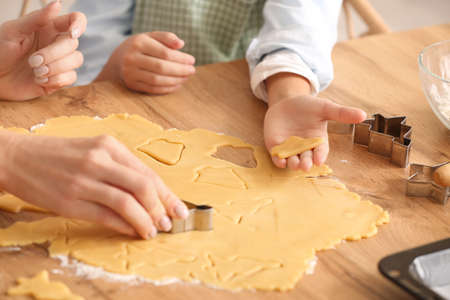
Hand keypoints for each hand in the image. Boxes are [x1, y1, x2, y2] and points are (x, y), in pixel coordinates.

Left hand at [0, 1, 85, 100]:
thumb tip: (57, 3)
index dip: (79, 25)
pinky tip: (39, 80)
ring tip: (36, 71)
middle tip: (32, 61)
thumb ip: (36, 19)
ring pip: (76, 60)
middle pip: (73, 44)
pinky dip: (55, 80)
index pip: (75, 20)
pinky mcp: (60, 79)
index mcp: (49, 28)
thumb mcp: (13, 31)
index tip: (72, 34)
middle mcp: (57, 43)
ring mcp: (60, 62)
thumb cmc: (0, 51)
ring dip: (55, 68)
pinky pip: (71, 78)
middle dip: (53, 54)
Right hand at [0, 133, 188, 238]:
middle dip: (162, 208)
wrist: (18, 158)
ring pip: (127, 203)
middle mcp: (99, 160)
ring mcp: (83, 181)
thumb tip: (150, 195)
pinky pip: (105, 216)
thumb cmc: (60, 155)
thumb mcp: (93, 150)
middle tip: (169, 223)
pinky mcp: (69, 201)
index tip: (179, 208)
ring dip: (145, 221)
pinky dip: (124, 226)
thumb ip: (121, 168)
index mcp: (109, 145)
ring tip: (152, 231)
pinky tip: (132, 231)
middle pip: (143, 186)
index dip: (167, 194)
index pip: (147, 172)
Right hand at [96, 31, 195, 93]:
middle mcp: (132, 58)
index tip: (192, 60)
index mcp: (138, 43)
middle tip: (192, 71)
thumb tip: (181, 44)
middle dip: (180, 70)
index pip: (164, 53)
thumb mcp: (151, 36)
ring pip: (157, 80)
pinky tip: (177, 84)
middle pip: (161, 67)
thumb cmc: (141, 47)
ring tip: (186, 77)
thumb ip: (167, 37)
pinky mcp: (132, 84)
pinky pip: (153, 89)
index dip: (181, 58)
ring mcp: (130, 73)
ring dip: (175, 80)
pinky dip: (167, 88)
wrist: (118, 60)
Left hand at [264, 95, 365, 170]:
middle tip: (305, 165)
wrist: (286, 101)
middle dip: (306, 163)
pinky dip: (279, 160)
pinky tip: (280, 161)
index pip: (320, 152)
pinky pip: (278, 157)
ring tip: (295, 164)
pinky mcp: (276, 147)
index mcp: (318, 141)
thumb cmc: (308, 106)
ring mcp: (290, 149)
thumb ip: (342, 113)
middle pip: (306, 159)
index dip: (319, 156)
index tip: (318, 160)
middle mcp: (305, 148)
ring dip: (293, 164)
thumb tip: (364, 115)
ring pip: (292, 161)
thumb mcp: (325, 108)